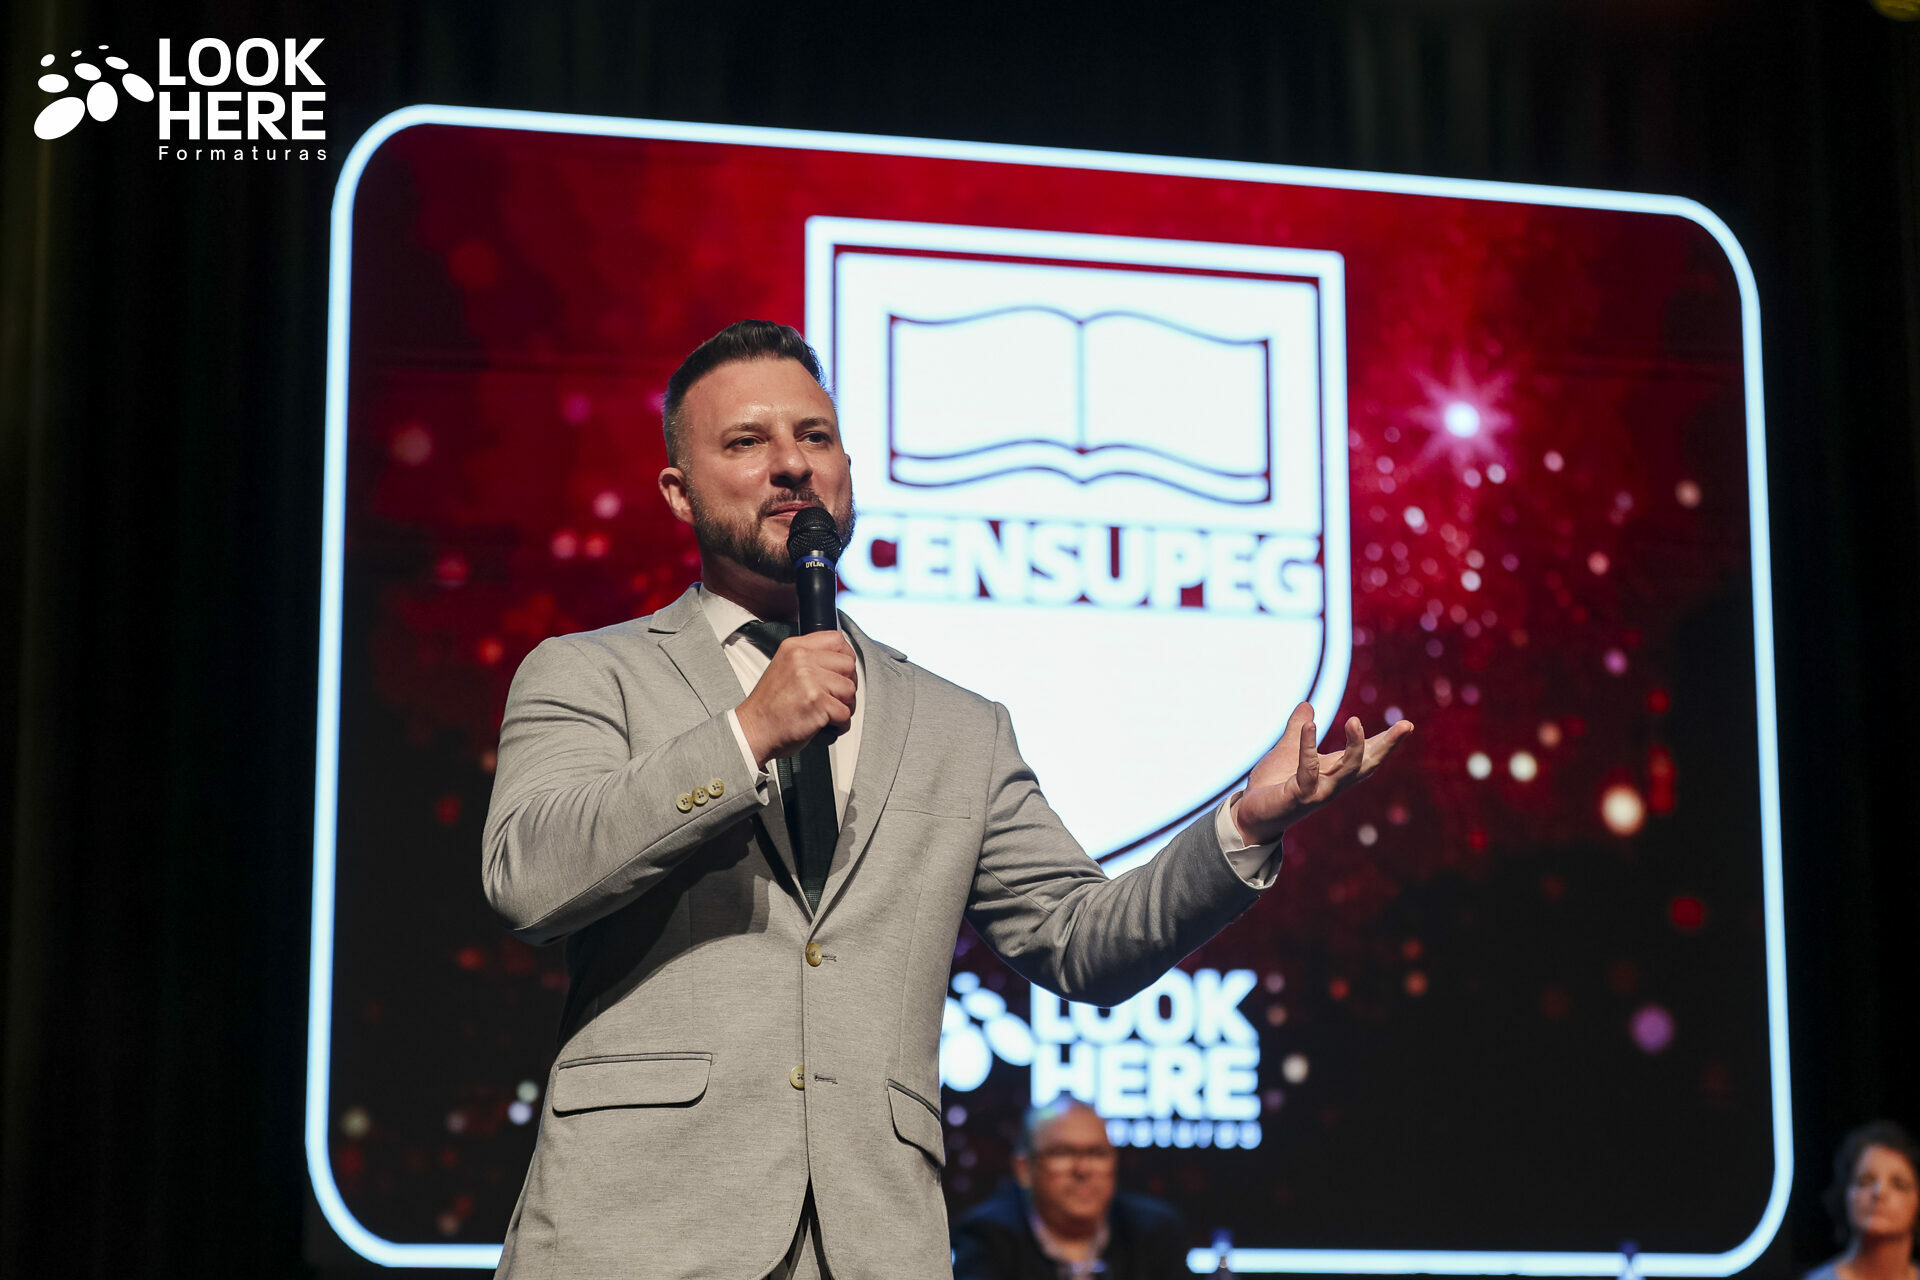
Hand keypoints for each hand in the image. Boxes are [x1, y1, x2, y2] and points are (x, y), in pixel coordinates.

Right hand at [734, 631, 856, 764]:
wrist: (753, 730)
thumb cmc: (769, 706)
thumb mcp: (784, 668)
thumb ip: (809, 659)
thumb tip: (840, 661)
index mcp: (794, 648)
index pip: (837, 640)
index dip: (846, 658)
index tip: (842, 672)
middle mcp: (802, 660)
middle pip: (848, 665)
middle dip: (847, 684)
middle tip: (834, 697)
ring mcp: (810, 680)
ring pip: (850, 689)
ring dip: (845, 705)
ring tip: (828, 712)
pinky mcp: (817, 702)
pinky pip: (845, 712)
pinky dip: (840, 724)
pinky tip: (827, 724)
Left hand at [1232, 702, 1413, 845]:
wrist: (1250, 813)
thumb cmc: (1273, 784)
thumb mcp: (1287, 750)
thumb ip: (1297, 729)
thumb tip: (1307, 704)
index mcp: (1334, 771)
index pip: (1367, 755)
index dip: (1386, 743)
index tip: (1407, 726)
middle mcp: (1332, 783)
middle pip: (1367, 764)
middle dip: (1387, 747)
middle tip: (1405, 726)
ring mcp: (1318, 792)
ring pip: (1346, 771)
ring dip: (1354, 747)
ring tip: (1355, 721)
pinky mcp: (1298, 797)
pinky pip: (1307, 772)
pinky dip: (1308, 748)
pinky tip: (1309, 726)